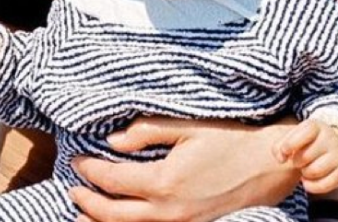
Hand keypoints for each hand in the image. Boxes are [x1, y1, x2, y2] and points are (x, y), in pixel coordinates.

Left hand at [69, 116, 299, 221]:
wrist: (266, 165)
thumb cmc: (229, 138)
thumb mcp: (188, 125)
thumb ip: (147, 131)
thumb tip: (112, 141)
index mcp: (166, 181)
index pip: (115, 181)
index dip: (91, 171)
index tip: (76, 160)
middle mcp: (170, 209)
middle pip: (116, 214)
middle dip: (89, 204)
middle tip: (71, 190)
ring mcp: (181, 221)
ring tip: (80, 216)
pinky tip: (120, 219)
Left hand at [272, 119, 337, 193]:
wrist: (331, 146)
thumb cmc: (305, 141)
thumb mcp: (293, 136)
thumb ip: (280, 145)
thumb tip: (280, 158)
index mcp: (316, 126)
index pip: (304, 133)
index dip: (290, 144)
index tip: (284, 151)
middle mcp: (329, 139)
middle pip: (305, 156)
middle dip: (296, 161)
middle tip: (298, 159)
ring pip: (314, 171)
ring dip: (304, 173)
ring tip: (304, 168)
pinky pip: (324, 185)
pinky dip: (311, 186)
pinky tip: (307, 181)